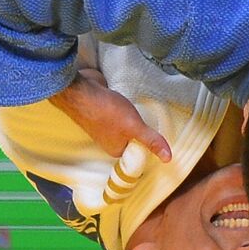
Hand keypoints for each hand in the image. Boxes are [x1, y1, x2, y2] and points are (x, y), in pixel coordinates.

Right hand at [49, 69, 170, 161]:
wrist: (80, 90)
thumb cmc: (106, 112)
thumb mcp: (134, 128)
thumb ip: (151, 141)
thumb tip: (168, 159)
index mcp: (116, 150)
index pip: (139, 151)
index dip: (150, 143)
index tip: (161, 133)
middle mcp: (108, 140)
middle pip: (133, 136)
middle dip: (142, 128)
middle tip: (157, 119)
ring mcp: (104, 125)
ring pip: (126, 124)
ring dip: (134, 116)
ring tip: (145, 108)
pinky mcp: (101, 110)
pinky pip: (119, 112)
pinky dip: (125, 107)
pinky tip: (132, 100)